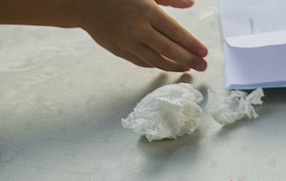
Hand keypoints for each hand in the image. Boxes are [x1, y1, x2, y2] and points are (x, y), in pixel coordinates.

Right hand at [78, 0, 206, 71]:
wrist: (80, 0)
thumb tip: (191, 4)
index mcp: (146, 11)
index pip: (176, 33)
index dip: (192, 44)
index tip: (204, 52)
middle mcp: (137, 29)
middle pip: (169, 50)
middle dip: (189, 60)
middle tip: (203, 66)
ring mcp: (126, 42)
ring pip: (156, 60)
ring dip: (174, 66)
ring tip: (188, 68)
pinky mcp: (118, 50)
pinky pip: (141, 62)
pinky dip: (156, 65)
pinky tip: (166, 65)